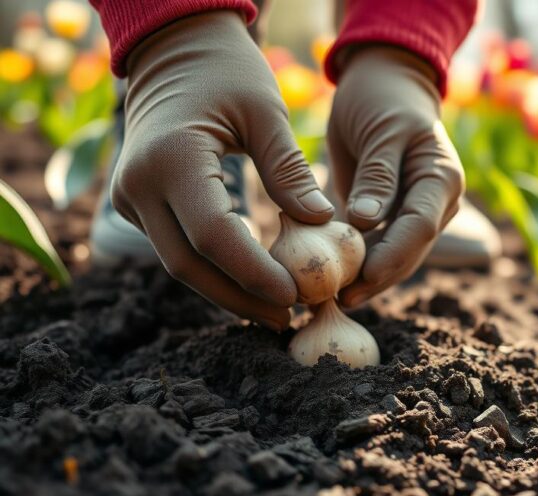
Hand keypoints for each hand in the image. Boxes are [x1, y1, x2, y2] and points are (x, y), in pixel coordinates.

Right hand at [113, 11, 334, 329]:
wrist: (173, 51)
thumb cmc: (227, 71)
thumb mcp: (266, 111)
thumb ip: (289, 169)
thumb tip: (323, 222)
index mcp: (171, 158)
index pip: (213, 235)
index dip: (253, 274)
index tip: (295, 297)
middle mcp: (137, 184)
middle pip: (188, 265)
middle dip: (240, 298)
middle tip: (288, 318)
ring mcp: (129, 197)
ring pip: (179, 265)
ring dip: (227, 292)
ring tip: (278, 309)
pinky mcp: (134, 205)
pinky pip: (176, 249)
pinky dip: (214, 270)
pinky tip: (253, 283)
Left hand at [328, 46, 464, 306]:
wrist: (386, 84)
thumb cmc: (384, 99)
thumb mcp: (381, 129)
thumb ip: (377, 174)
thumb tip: (365, 220)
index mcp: (442, 178)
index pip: (420, 227)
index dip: (391, 256)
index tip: (359, 279)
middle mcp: (437, 203)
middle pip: (411, 252)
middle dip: (376, 278)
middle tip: (338, 300)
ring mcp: (418, 214)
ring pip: (396, 258)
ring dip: (366, 279)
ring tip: (331, 297)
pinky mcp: (394, 219)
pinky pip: (378, 248)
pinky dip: (357, 263)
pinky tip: (332, 278)